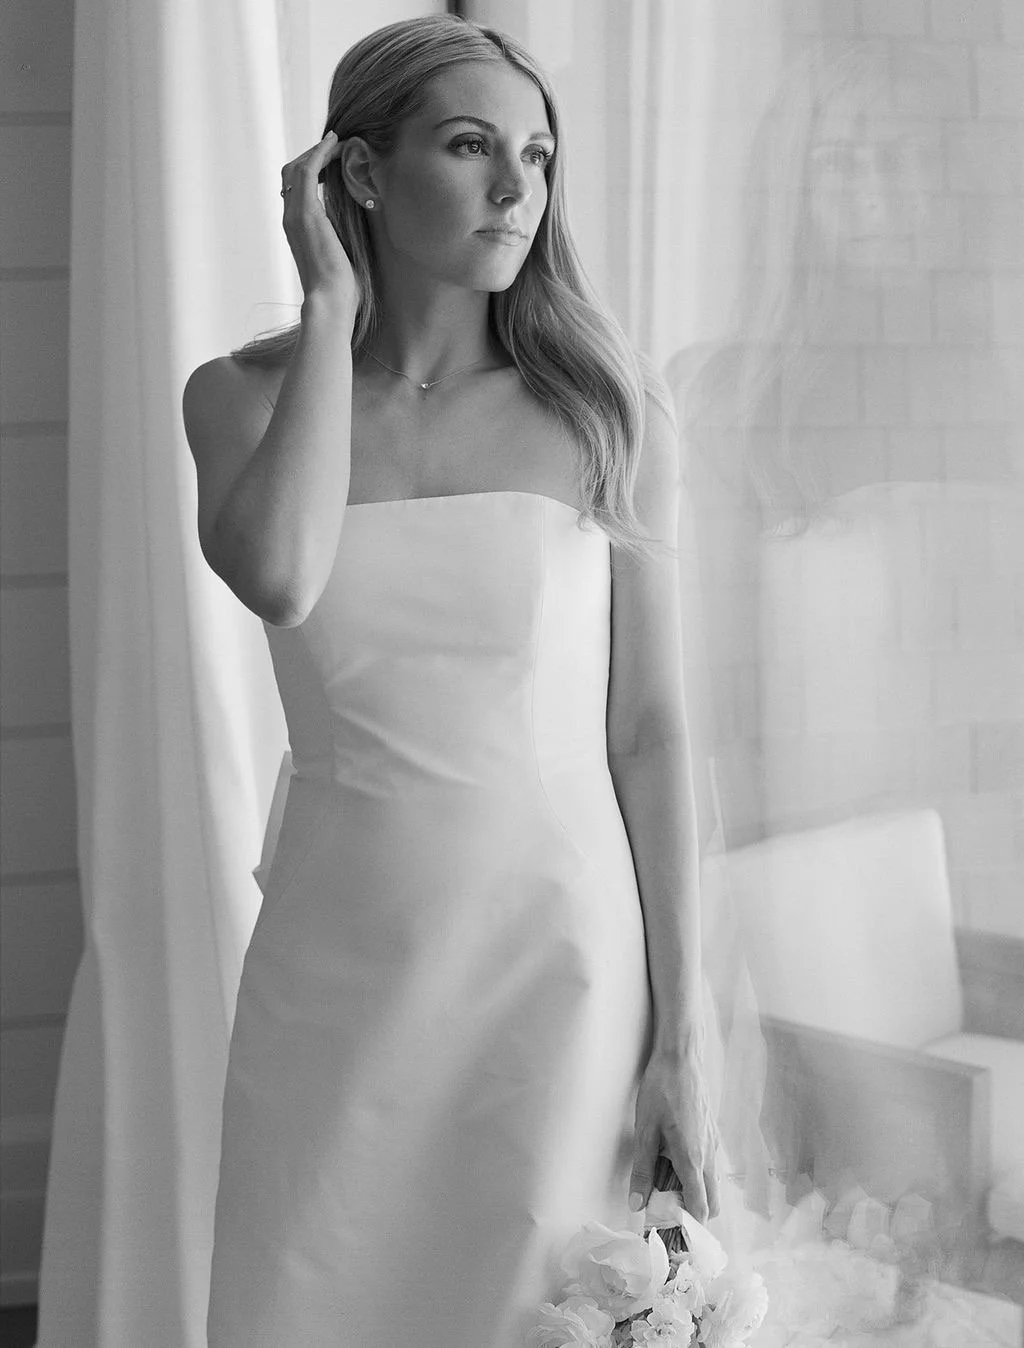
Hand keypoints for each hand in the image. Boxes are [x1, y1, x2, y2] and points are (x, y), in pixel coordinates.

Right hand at [280, 132, 358, 309]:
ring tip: (339, 142)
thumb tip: (361, 228)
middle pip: (292, 172)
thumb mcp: (343, 257)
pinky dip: (321, 153)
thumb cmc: (341, 289)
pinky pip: (308, 170)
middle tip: (336, 148)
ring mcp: (295, 214)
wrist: (331, 301)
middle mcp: (290, 218)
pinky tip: (336, 143)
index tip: (332, 160)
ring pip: (298, 167)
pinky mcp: (306, 212)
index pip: (295, 188)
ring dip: (318, 151)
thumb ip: (344, 238)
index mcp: (296, 229)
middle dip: (313, 156)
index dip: (312, 169)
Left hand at [628, 1040, 719, 1223]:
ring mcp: (714, 1143)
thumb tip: (636, 1204)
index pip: (700, 1208)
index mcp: (693, 1159)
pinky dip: (697, 1174)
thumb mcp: (644, 1130)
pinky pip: (710, 1165)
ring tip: (666, 1183)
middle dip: (693, 1214)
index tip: (669, 1232)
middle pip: (711, 1203)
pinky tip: (674, 1159)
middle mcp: (709, 1156)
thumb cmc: (661, 1090)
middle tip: (666, 1210)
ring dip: (695, 1192)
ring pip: (712, 1184)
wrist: (681, 1056)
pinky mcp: (713, 1132)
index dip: (687, 1226)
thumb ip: (642, 1170)